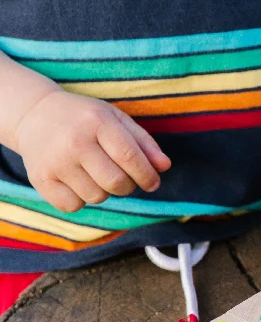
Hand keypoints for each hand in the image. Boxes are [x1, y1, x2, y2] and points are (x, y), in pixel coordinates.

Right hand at [13, 88, 170, 212]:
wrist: (34, 115)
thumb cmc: (85, 119)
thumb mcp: (116, 120)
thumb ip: (144, 143)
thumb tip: (165, 167)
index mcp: (97, 122)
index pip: (130, 157)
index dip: (147, 176)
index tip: (152, 183)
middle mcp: (74, 142)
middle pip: (116, 183)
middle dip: (128, 186)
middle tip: (122, 178)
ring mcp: (55, 162)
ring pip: (97, 197)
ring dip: (103, 192)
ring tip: (95, 174)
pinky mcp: (41, 179)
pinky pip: (74, 206)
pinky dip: (81, 200)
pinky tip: (76, 181)